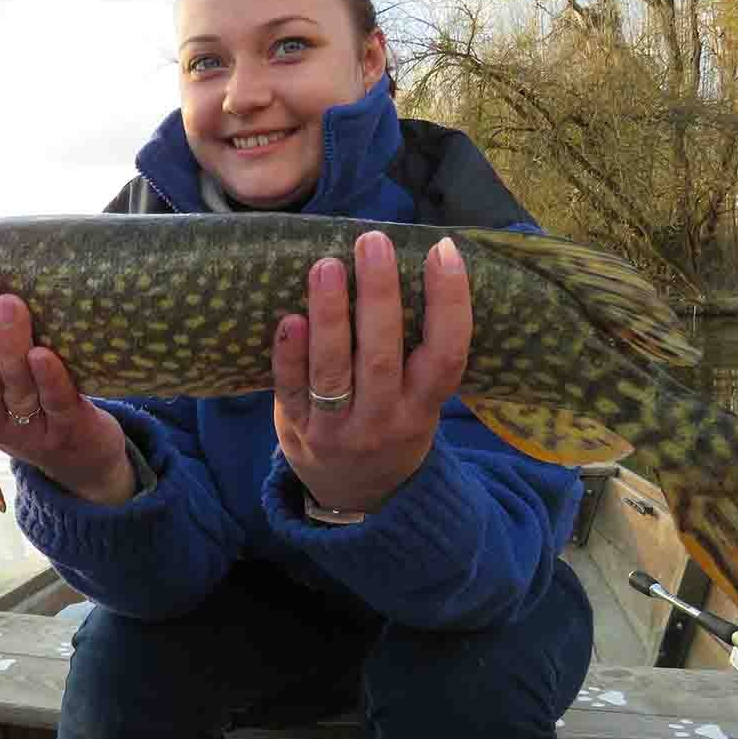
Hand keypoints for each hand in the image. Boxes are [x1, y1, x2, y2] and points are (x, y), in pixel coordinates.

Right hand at [0, 277, 135, 505]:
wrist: (89, 454)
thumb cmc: (36, 396)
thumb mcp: (0, 375)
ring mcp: (30, 429)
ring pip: (13, 388)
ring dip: (8, 345)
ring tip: (9, 302)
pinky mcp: (69, 428)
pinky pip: (56, 402)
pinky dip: (50, 379)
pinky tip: (43, 353)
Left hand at [272, 231, 471, 512]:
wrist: (357, 497)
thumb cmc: (393, 427)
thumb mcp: (420, 402)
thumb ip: (416, 352)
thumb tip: (408, 263)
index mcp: (423, 408)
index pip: (446, 355)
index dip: (449, 303)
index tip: (442, 251)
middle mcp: (384, 421)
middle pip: (382, 356)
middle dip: (379, 297)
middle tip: (373, 242)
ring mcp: (337, 430)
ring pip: (333, 371)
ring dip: (329, 316)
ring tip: (327, 266)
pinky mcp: (296, 430)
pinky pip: (289, 391)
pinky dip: (288, 356)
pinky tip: (289, 318)